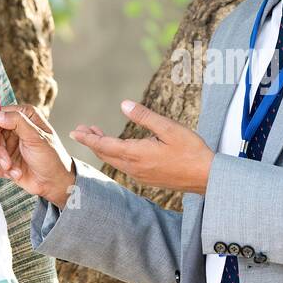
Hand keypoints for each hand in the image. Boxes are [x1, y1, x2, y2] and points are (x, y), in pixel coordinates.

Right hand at [0, 104, 75, 207]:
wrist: (53, 183)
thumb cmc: (52, 159)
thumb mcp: (37, 138)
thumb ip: (18, 122)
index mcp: (26, 117)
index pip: (0, 114)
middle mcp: (15, 128)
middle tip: (6, 161)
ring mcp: (8, 144)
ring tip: (12, 169)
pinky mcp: (3, 158)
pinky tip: (12, 172)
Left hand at [70, 100, 212, 195]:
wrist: (206, 177)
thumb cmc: (191, 150)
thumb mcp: (169, 128)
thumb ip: (145, 117)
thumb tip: (123, 104)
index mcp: (138, 154)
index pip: (105, 145)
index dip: (88, 138)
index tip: (75, 131)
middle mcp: (135, 167)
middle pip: (106, 154)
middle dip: (92, 142)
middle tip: (82, 130)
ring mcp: (141, 175)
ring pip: (115, 161)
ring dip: (104, 148)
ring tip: (97, 135)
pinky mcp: (148, 178)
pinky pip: (125, 166)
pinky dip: (115, 155)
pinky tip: (120, 149)